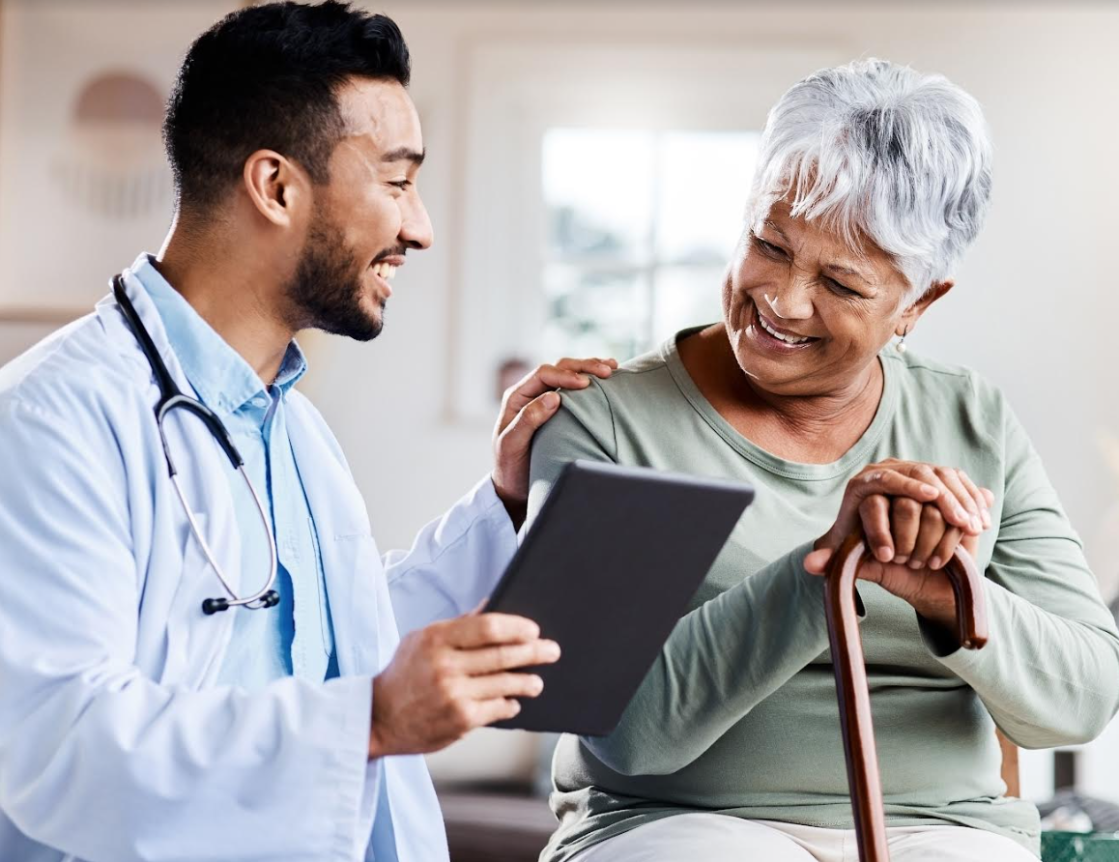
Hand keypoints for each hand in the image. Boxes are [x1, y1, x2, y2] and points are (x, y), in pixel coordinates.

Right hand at [368, 612, 560, 757]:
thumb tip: (490, 605)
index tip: (533, 630)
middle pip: (503, 654)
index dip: (517, 627)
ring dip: (528, 681)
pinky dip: (509, 704)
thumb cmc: (403, 674)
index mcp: (436, 638)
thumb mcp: (421, 640)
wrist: (377, 718)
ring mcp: (454, 694)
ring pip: (506, 683)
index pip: (488, 627)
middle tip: (552, 650)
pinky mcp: (461, 720)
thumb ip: (458, 625)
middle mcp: (445, 665)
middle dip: (534, 652)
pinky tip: (513, 702)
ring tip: (536, 681)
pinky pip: (497, 708)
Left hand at [491, 357, 616, 528]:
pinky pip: (574, 389)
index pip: (543, 374)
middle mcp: (530, 393)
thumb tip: (553, 396)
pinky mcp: (558, 409)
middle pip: (558, 368)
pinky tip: (608, 381)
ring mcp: (544, 399)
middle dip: (583, 367)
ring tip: (612, 367)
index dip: (565, 375)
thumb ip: (528, 419)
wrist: (513, 485)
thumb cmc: (510, 467)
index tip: (586, 384)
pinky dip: (591, 381)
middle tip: (607, 371)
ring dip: (590, 369)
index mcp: (516, 397)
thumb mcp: (512, 445)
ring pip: (568, 374)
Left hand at [804, 460, 994, 626]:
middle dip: (941, 498)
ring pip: (943, 476)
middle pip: (918, 473)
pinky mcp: (942, 479)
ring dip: (960, 501)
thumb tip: (810, 565)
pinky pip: (960, 482)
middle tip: (957, 519)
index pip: (882, 479)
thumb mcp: (854, 560)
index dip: (906, 487)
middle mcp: (888, 472)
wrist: (902, 555)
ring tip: (970, 525)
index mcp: (862, 486)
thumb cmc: (873, 558)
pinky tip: (980, 522)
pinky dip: (972, 501)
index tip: (927, 498)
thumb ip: (833, 562)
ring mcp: (917, 472)